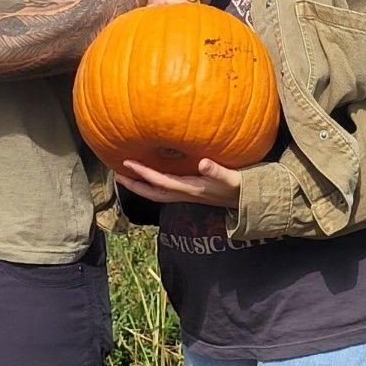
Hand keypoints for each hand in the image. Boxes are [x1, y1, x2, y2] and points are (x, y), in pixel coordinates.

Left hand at [116, 156, 241, 209]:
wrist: (249, 202)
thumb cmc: (241, 188)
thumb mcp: (232, 178)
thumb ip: (217, 171)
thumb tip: (202, 163)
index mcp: (191, 189)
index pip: (160, 181)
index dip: (143, 173)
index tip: (126, 163)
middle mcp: (185, 194)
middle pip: (153, 193)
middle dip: (134, 186)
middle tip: (116, 175)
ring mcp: (188, 195)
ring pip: (158, 193)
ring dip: (141, 186)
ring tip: (128, 176)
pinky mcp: (192, 192)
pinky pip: (166, 189)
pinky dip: (154, 183)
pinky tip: (152, 175)